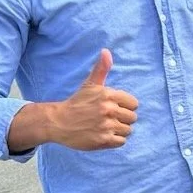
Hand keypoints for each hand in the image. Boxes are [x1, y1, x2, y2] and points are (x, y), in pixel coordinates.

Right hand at [22, 49, 137, 151]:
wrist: (59, 121)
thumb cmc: (77, 102)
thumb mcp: (90, 84)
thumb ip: (101, 69)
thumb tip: (106, 51)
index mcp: (108, 95)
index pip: (134, 104)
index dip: (125, 106)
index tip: (114, 108)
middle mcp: (109, 110)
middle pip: (132, 118)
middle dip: (123, 119)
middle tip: (109, 118)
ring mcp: (106, 126)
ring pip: (128, 130)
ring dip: (119, 130)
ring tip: (106, 127)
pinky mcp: (103, 140)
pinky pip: (121, 141)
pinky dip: (115, 140)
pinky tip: (104, 135)